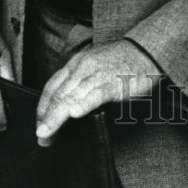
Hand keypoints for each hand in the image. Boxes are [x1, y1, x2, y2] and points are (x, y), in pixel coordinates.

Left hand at [35, 40, 159, 146]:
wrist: (149, 50)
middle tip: (41, 137)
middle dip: (46, 118)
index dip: (42, 107)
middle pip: (58, 94)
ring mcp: (98, 74)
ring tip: (46, 134)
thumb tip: (67, 106)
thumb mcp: (95, 66)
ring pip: (71, 96)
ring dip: (56, 117)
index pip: (52, 86)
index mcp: (78, 62)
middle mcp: (83, 67)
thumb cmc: (124, 61)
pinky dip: (83, 104)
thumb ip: (81, 82)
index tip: (39, 124)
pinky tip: (74, 114)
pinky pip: (95, 94)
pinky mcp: (114, 82)